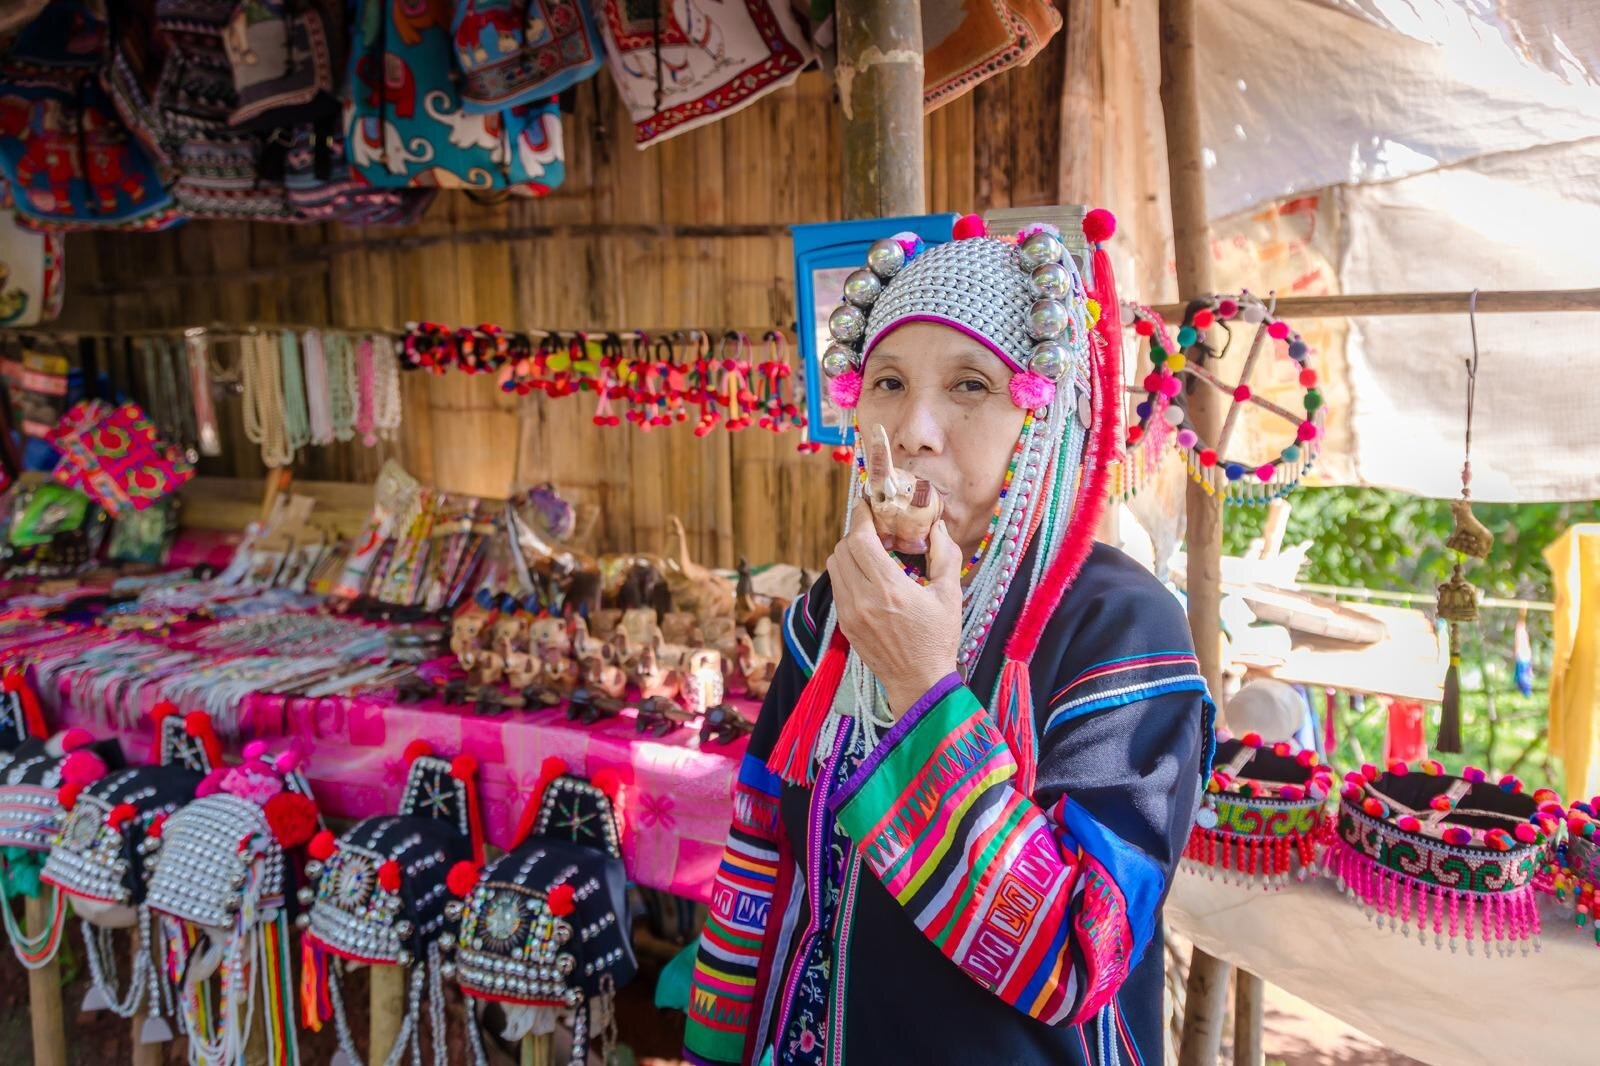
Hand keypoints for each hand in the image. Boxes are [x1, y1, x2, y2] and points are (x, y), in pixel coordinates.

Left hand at [827, 513, 961, 716]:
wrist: (919, 683)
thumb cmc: (938, 639)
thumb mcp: (950, 595)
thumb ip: (944, 555)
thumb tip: (937, 526)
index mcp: (889, 589)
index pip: (860, 540)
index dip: (862, 516)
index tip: (868, 504)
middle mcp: (863, 599)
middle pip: (842, 548)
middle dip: (857, 533)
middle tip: (876, 530)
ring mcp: (850, 613)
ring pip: (834, 565)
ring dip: (849, 552)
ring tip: (872, 552)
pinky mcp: (845, 623)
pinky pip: (837, 585)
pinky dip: (847, 572)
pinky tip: (869, 576)